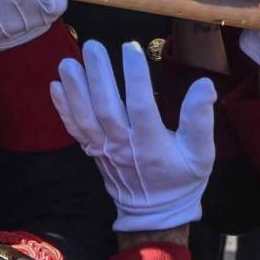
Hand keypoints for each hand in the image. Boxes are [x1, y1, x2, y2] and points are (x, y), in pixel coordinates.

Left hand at [50, 40, 215, 232]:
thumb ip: (200, 120)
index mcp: (152, 144)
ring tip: (67, 61)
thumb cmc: (181, 178)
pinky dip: (63, 108)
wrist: (155, 213)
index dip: (135, 77)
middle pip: (106, 107)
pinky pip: (74, 129)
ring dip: (74, 89)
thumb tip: (204, 85)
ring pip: (85, 117)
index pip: (141, 106)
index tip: (131, 47)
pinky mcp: (92, 151)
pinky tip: (56, 86)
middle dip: (98, 76)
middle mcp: (123, 145)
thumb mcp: (202, 154)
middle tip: (92, 46)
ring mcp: (104, 148)